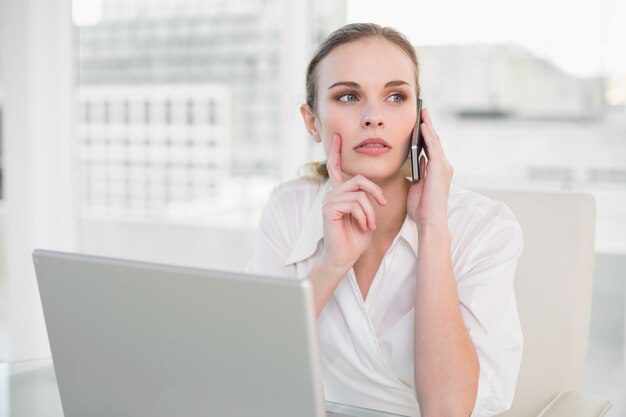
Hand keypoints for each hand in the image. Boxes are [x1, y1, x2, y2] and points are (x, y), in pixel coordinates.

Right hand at [321, 134, 386, 272]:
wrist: (345, 258)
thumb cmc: (356, 239)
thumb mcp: (366, 215)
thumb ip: (367, 200)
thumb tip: (378, 192)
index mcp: (339, 193)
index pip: (336, 168)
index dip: (337, 152)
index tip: (338, 137)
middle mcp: (332, 194)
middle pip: (359, 179)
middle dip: (376, 192)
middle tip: (383, 204)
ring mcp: (329, 200)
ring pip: (359, 194)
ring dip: (370, 211)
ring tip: (369, 225)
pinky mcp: (329, 209)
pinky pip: (355, 203)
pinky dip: (364, 216)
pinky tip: (363, 227)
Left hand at [407, 108, 453, 229]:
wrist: (429, 220)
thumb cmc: (422, 208)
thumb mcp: (417, 186)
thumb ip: (418, 172)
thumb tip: (415, 162)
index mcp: (438, 170)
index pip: (432, 148)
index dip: (427, 135)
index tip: (421, 123)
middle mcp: (443, 166)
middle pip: (435, 141)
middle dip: (428, 126)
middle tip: (423, 111)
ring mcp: (443, 166)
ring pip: (435, 141)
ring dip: (428, 126)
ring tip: (422, 113)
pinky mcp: (440, 168)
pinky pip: (433, 147)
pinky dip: (428, 135)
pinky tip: (422, 126)